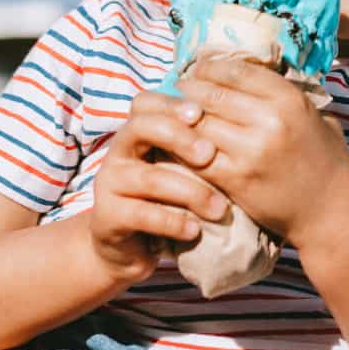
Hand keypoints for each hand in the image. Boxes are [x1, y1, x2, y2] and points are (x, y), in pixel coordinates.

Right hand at [84, 89, 230, 285]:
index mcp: (137, 130)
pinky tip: (194, 229)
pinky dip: (172, 222)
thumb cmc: (169, 196)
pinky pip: (141, 215)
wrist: (131, 246)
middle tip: (210, 154)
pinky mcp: (107, 217)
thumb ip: (198, 143)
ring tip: (220, 208)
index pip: (147, 103)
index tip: (201, 113)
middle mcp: (119, 151)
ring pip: (150, 177)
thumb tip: (241, 117)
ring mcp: (109, 183)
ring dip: (190, 192)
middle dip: (178, 137)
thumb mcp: (184, 166)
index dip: (171, 104)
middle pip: (141, 128)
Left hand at [177, 55, 348, 255]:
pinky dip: (181, 148)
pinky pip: (196, 157)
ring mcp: (250, 151)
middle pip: (212, 94)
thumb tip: (250, 76)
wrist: (329, 210)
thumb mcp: (313, 115)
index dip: (211, 67)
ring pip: (199, 124)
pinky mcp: (235, 179)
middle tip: (178, 89)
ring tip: (173, 115)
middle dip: (189, 89)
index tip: (199, 69)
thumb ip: (283, 96)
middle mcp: (269, 120)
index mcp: (289, 99)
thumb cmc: (325, 159)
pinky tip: (177, 144)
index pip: (237, 71)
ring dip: (181, 118)